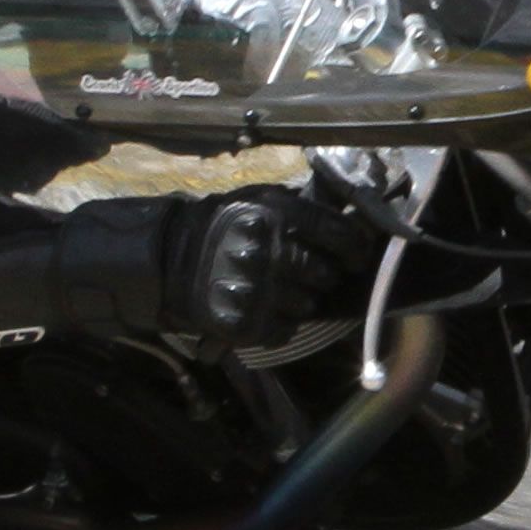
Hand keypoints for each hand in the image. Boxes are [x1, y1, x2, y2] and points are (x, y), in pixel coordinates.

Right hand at [164, 188, 367, 344]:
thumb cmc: (224, 224)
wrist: (173, 259)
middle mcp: (268, 253)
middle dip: (324, 274)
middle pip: (325, 273)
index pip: (337, 232)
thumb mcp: (260, 199)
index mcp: (275, 215)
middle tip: (313, 272)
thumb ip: (304, 206)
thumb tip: (354, 211)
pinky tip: (267, 307)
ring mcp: (257, 292)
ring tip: (282, 290)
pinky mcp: (246, 323)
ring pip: (308, 306)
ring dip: (302, 300)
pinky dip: (282, 322)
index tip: (357, 255)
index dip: (355, 246)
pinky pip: (286, 330)